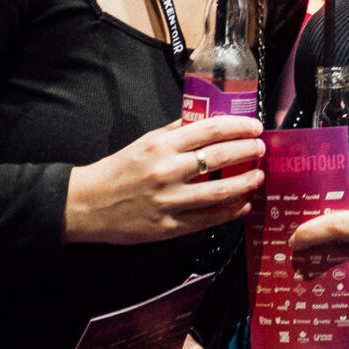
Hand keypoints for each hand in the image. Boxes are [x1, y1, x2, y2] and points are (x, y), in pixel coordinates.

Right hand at [64, 117, 265, 244]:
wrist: (88, 205)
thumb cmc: (119, 170)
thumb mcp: (145, 142)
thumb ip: (175, 132)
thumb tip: (207, 121)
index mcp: (161, 146)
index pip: (210, 130)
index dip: (238, 127)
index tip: (255, 127)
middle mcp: (167, 171)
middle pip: (220, 158)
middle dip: (248, 152)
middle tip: (261, 149)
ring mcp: (169, 201)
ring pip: (219, 192)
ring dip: (245, 183)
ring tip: (258, 177)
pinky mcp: (169, 227)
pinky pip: (208, 219)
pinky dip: (230, 211)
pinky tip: (242, 204)